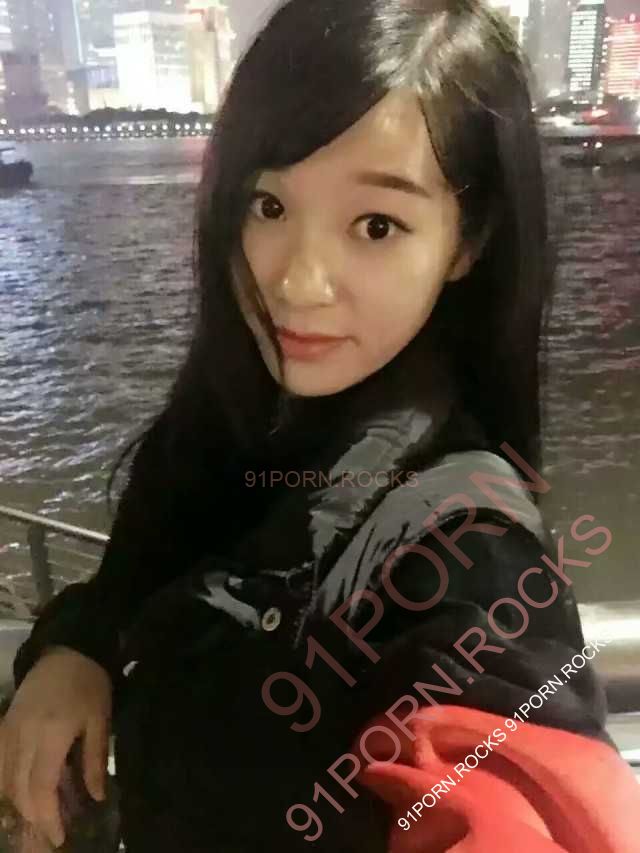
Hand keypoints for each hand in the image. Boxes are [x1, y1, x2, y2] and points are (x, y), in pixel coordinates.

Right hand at [0, 647, 111, 848]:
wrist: (68, 649)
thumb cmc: (90, 683)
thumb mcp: (100, 719)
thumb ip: (93, 760)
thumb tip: (95, 797)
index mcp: (51, 735)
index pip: (40, 788)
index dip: (47, 816)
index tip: (58, 836)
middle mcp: (24, 736)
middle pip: (19, 789)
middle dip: (34, 816)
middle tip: (51, 833)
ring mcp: (10, 730)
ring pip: (6, 779)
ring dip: (20, 802)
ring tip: (39, 816)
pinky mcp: (6, 724)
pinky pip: (1, 762)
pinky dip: (8, 783)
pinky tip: (20, 792)